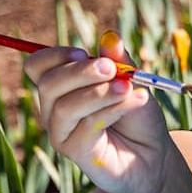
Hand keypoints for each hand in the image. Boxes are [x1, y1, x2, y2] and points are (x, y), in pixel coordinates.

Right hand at [28, 32, 174, 192]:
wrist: (154, 156)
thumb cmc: (138, 117)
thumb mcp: (132, 82)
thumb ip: (119, 62)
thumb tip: (110, 36)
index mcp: (60, 88)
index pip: (37, 66)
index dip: (54, 55)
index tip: (84, 52)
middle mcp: (53, 111)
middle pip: (47, 85)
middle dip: (80, 72)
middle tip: (112, 68)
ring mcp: (62, 134)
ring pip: (65, 107)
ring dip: (100, 92)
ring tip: (128, 88)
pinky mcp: (76, 152)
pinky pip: (87, 125)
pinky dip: (114, 109)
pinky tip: (137, 101)